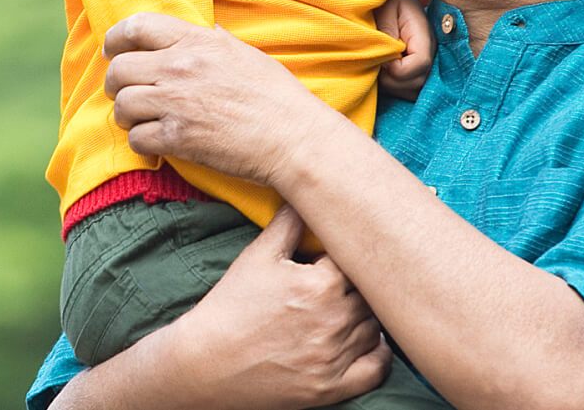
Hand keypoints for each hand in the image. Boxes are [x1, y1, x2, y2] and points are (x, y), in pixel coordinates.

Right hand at [57, 207, 389, 409]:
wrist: (204, 363)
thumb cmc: (229, 308)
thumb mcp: (257, 257)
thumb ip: (289, 225)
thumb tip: (304, 196)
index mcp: (320, 284)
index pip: (360, 259)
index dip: (352, 254)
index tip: (344, 253)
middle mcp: (335, 321)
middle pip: (371, 294)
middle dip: (360, 285)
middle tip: (345, 281)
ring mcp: (335, 357)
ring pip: (376, 327)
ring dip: (368, 316)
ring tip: (348, 308)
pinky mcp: (331, 387)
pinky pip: (376, 368)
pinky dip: (379, 353)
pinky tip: (366, 341)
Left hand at [102, 12, 348, 186]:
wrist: (295, 138)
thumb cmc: (277, 96)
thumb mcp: (243, 53)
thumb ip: (213, 40)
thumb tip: (198, 28)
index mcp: (197, 41)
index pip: (137, 26)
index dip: (116, 38)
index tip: (112, 50)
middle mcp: (181, 67)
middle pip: (119, 69)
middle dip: (115, 83)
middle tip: (124, 92)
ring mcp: (177, 102)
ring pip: (122, 105)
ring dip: (127, 116)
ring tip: (141, 120)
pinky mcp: (178, 137)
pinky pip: (136, 138)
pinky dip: (142, 142)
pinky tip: (157, 142)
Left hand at [375, 0, 433, 100]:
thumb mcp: (386, 6)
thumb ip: (387, 30)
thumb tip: (387, 56)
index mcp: (423, 35)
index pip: (420, 64)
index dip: (396, 68)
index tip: (379, 59)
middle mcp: (428, 52)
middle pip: (418, 83)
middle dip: (392, 80)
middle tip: (374, 65)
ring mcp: (424, 63)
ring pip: (413, 91)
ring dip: (392, 85)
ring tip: (377, 68)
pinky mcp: (415, 70)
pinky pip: (408, 90)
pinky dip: (393, 87)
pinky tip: (380, 73)